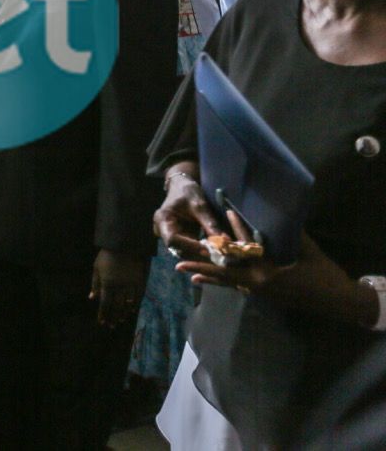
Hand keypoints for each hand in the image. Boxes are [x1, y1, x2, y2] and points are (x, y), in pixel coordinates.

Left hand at [91, 249, 147, 327]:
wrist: (124, 245)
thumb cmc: (107, 256)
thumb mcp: (96, 268)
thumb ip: (95, 284)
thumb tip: (92, 298)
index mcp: (107, 284)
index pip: (105, 304)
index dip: (103, 314)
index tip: (101, 322)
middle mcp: (120, 287)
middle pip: (116, 306)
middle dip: (112, 317)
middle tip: (111, 325)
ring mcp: (131, 285)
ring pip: (127, 304)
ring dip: (123, 313)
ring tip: (120, 320)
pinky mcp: (140, 281)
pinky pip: (138, 297)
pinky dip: (134, 305)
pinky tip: (131, 310)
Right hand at [153, 164, 221, 261]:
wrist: (182, 186)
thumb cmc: (188, 192)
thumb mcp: (200, 205)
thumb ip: (210, 224)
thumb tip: (225, 241)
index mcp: (162, 219)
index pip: (173, 239)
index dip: (190, 246)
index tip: (208, 250)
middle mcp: (162, 230)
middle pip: (177, 248)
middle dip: (196, 254)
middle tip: (216, 257)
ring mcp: (169, 235)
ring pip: (183, 251)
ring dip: (199, 255)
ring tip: (217, 256)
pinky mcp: (178, 237)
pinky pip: (188, 248)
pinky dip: (200, 251)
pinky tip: (213, 252)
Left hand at [174, 212, 378, 325]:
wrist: (337, 301)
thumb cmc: (324, 274)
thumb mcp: (309, 251)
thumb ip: (292, 234)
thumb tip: (280, 214)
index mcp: (269, 272)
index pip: (246, 248)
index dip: (235, 230)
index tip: (225, 213)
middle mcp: (258, 283)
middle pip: (224, 270)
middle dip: (202, 264)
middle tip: (178, 261)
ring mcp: (259, 290)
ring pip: (227, 280)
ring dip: (206, 274)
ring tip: (184, 270)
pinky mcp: (261, 293)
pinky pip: (236, 285)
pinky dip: (220, 281)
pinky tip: (205, 279)